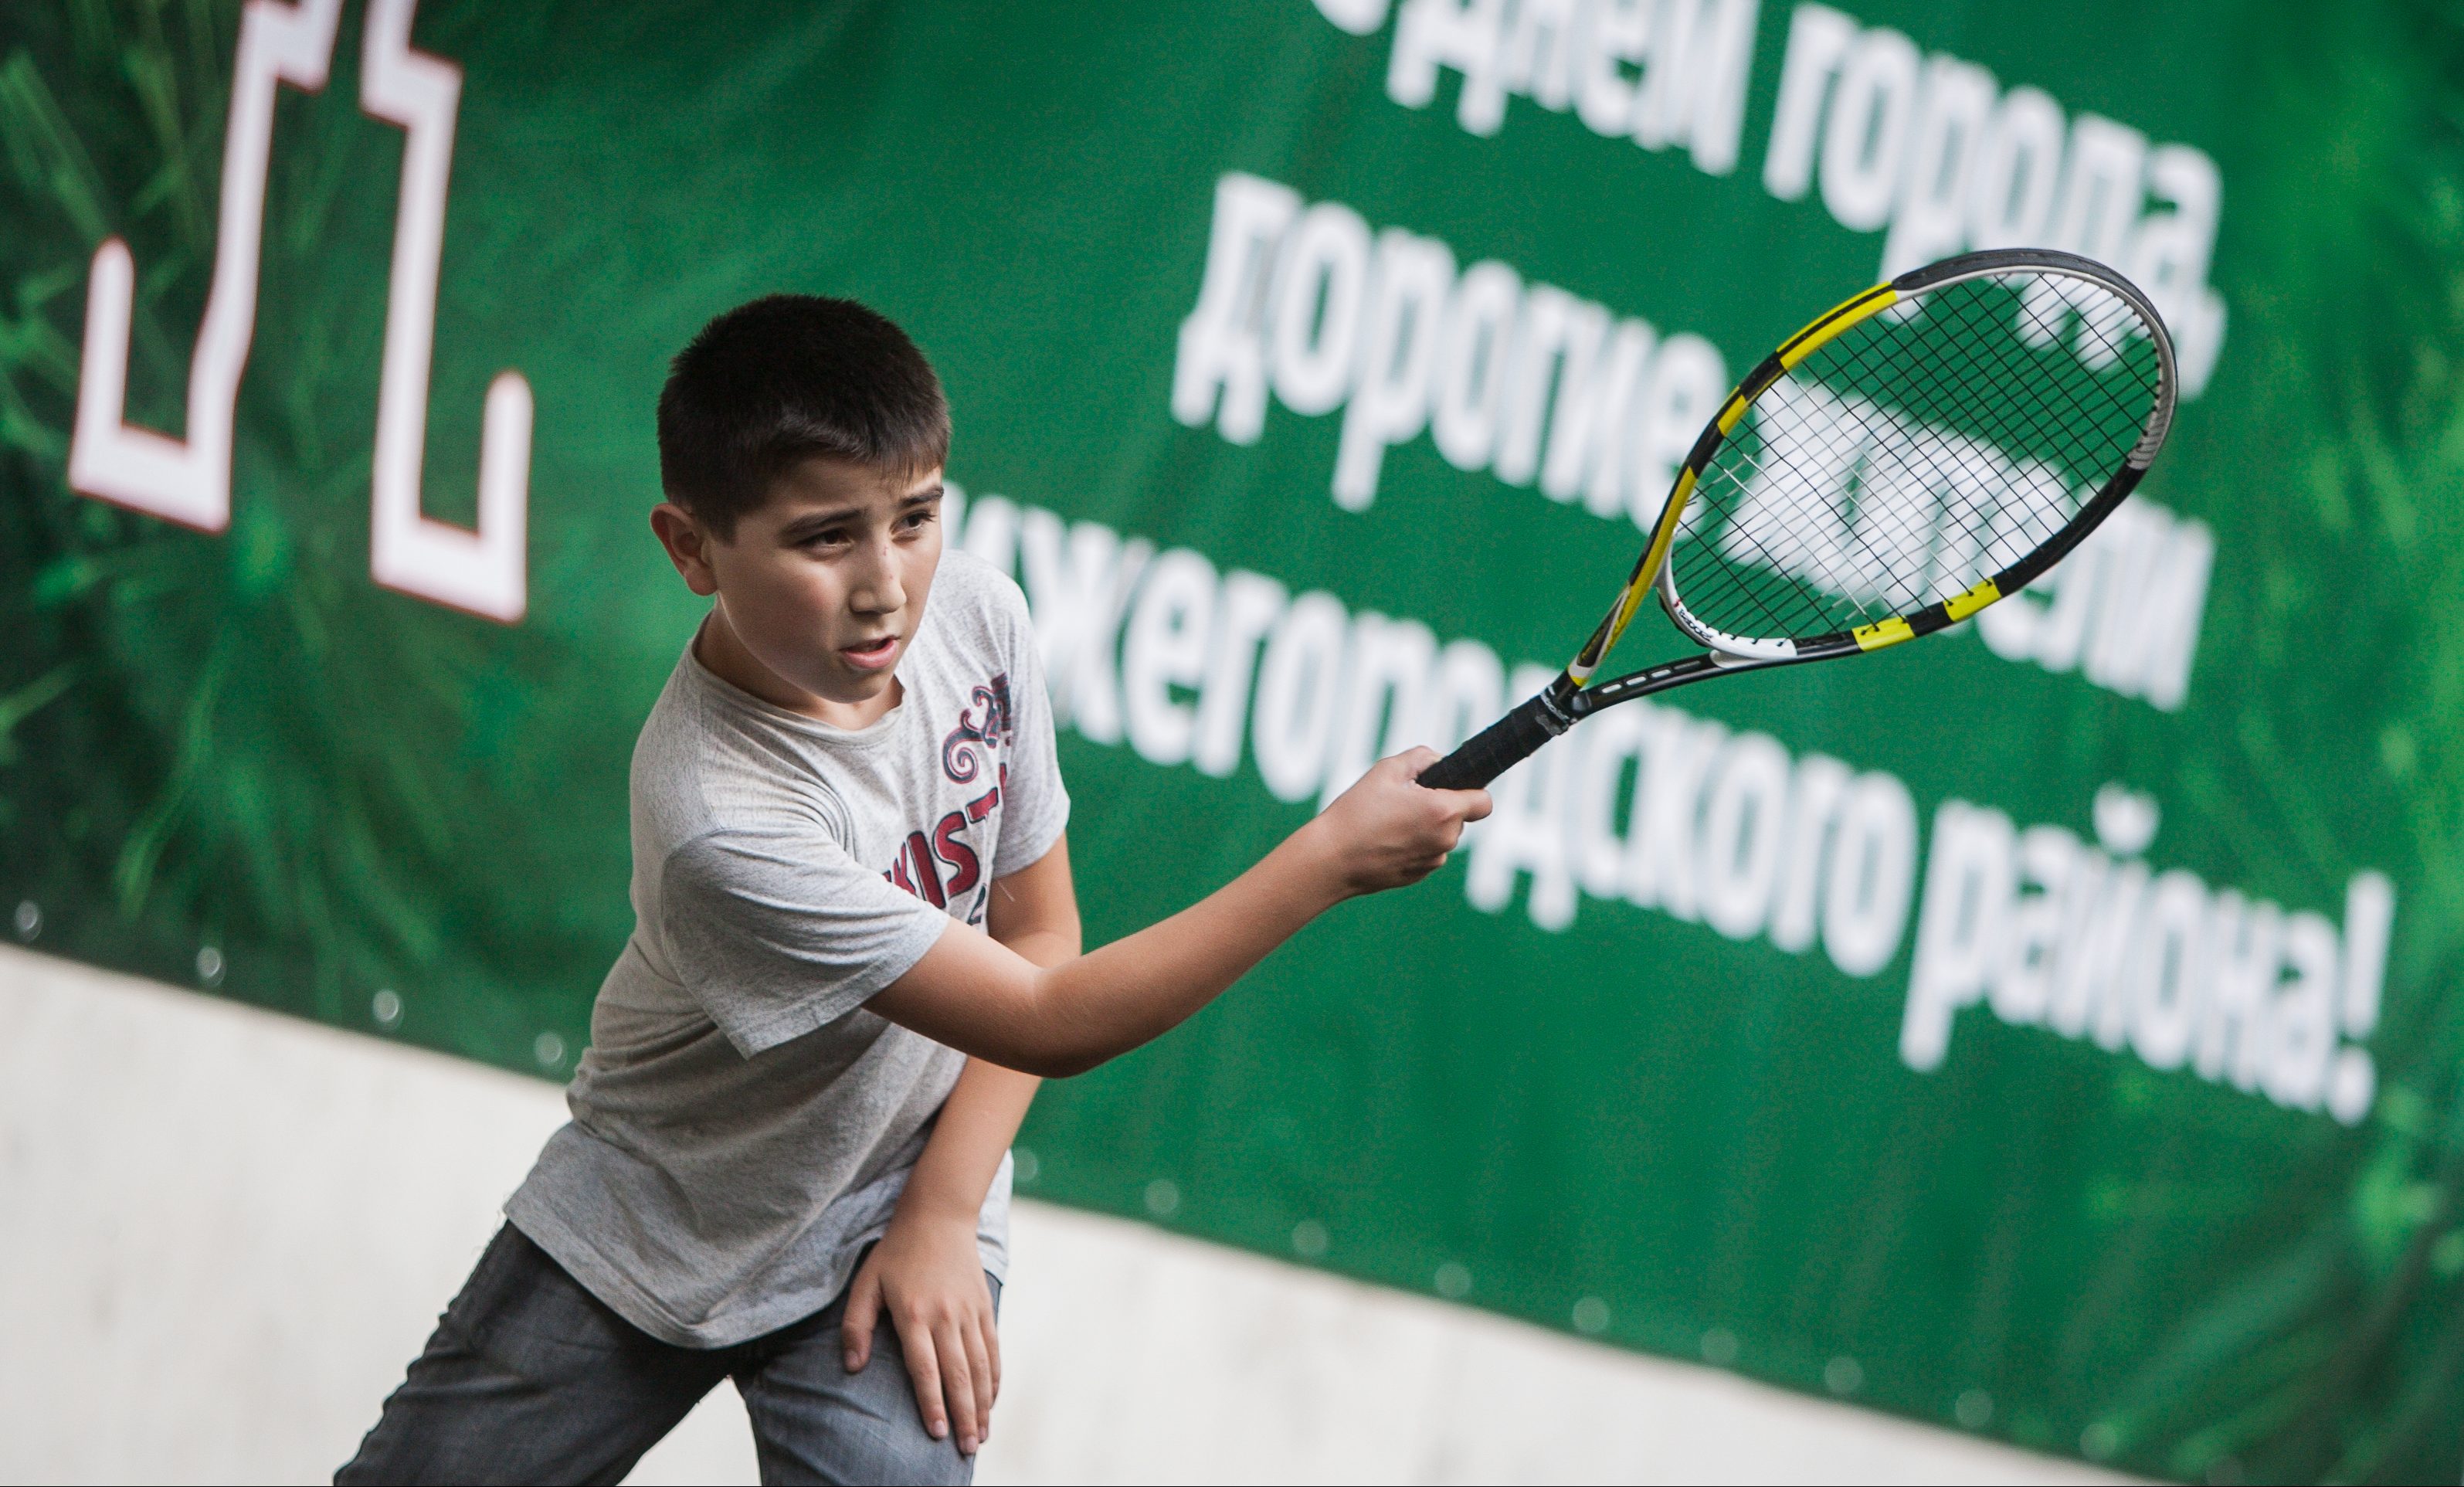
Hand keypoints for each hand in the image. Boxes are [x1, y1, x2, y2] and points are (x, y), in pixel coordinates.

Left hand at [842, 1212, 999, 1455]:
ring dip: (982, 1403)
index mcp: (913, 1314)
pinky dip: (993, 1377)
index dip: (931, 1403)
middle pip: (958, 1374)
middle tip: (967, 1448)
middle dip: (963, 1415)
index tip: (935, 1433)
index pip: (925, 1368)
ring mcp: (968, 1311)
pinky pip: (992, 1348)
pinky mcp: (983, 1305)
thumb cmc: (896, 1251)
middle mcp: (945, 1315)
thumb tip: (852, 1367)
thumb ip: (856, 1325)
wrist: (939, 1214)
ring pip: (979, 1366)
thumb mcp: (866, 1283)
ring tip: (981, 1434)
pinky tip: (990, 1399)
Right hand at [1305, 748, 1492, 896]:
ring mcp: (1433, 862)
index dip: (1472, 790)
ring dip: (1426, 826)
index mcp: (1443, 811)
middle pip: (1460, 817)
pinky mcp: (1419, 876)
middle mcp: (1445, 840)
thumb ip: (1423, 757)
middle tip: (1405, 799)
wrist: (1331, 859)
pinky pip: (1426, 853)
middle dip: (1440, 806)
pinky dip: (1413, 844)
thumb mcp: (1387, 769)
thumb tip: (1441, 763)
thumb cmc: (1358, 812)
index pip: (1484, 802)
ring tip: (1389, 821)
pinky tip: (1384, 840)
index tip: (1452, 786)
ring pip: (1442, 836)